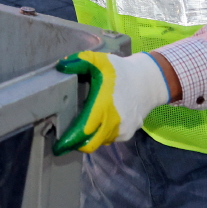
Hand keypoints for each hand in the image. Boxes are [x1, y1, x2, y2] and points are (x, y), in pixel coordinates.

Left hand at [52, 51, 171, 154]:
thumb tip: (60, 67)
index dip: (69, 141)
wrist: (149, 82)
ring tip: (82, 125)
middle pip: (90, 144)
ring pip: (99, 141)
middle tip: (64, 139)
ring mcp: (122, 131)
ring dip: (89, 137)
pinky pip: (109, 138)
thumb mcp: (99, 60)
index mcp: (102, 107)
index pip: (83, 132)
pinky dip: (101, 134)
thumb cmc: (120, 71)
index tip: (57, 147)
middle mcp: (113, 124)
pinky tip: (98, 121)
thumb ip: (79, 61)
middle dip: (75, 144)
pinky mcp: (128, 134)